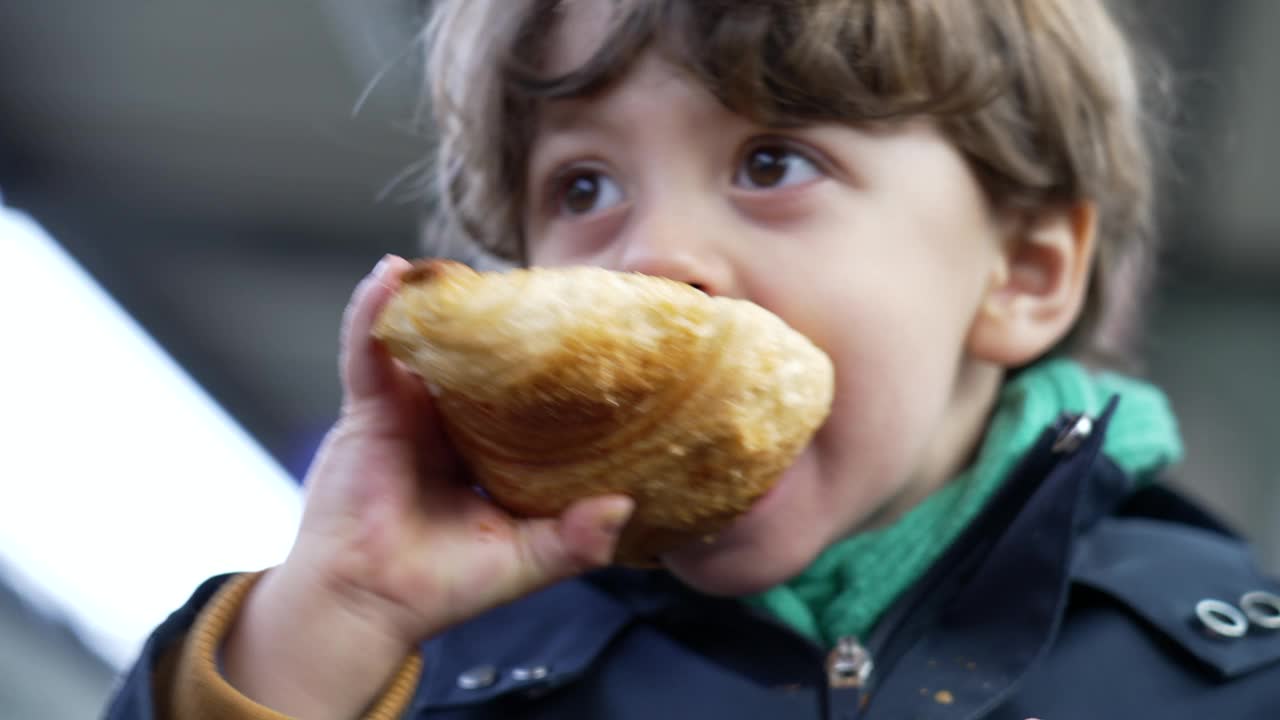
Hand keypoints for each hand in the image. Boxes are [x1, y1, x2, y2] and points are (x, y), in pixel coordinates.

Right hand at [222, 255, 632, 718]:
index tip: (582, 330)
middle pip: (474, 359)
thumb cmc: (442, 585)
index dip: (545, 365)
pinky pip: (368, 349)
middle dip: (494, 323)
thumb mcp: (526, 560)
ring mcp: (406, 411)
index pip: (520, 395)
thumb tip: (627, 506)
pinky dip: (374, 312)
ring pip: (423, 343)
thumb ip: (576, 539)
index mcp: (486, 451)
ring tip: (459, 268)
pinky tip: (391, 275)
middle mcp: (448, 424)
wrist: (367, 603)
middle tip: (532, 284)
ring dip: (436, 303)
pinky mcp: (367, 410)